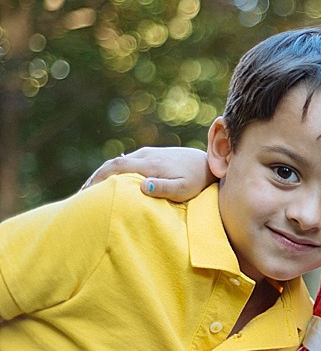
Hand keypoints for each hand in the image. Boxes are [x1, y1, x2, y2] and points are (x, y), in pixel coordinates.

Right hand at [81, 146, 212, 200]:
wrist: (209, 163)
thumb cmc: (197, 180)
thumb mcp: (184, 188)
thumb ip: (164, 188)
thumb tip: (142, 187)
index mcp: (149, 164)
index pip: (116, 167)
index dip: (98, 178)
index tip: (86, 193)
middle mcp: (145, 155)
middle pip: (112, 164)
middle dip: (95, 178)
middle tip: (81, 196)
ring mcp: (147, 153)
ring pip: (119, 162)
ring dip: (103, 175)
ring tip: (91, 192)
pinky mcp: (151, 155)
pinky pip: (127, 162)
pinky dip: (115, 172)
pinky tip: (111, 183)